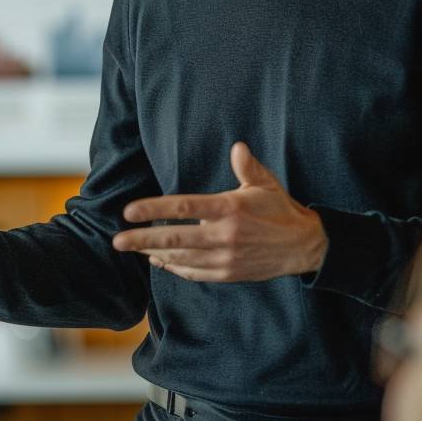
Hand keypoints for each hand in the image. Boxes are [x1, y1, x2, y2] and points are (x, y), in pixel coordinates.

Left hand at [111, 142, 327, 282]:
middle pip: (174, 238)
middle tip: (117, 240)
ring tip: (133, 248)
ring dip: (154, 254)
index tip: (130, 211)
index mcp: (229, 209)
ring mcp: (225, 258)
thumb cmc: (280, 209)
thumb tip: (237, 147)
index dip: (154, 209)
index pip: (183, 207)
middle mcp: (224, 236)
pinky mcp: (228, 274)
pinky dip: (174, 268)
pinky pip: (194, 273)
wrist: (303, 246)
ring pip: (180, 258)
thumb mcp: (266, 183)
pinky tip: (160, 262)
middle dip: (142, 239)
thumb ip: (247, 166)